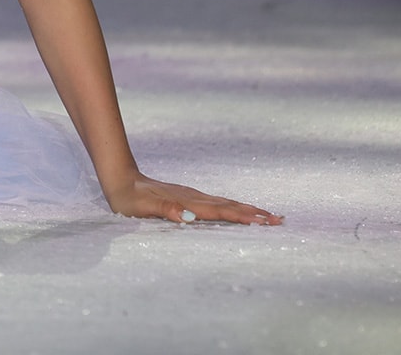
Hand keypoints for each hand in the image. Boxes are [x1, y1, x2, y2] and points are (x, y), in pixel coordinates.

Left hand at [106, 173, 281, 224]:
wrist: (120, 180)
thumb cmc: (130, 199)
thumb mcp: (143, 208)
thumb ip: (165, 211)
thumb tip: (187, 217)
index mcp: (189, 202)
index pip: (222, 211)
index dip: (244, 216)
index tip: (265, 220)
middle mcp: (195, 198)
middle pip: (231, 205)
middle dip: (255, 213)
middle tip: (280, 220)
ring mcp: (193, 196)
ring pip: (226, 202)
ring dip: (247, 209)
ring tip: (268, 215)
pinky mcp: (189, 197)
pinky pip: (217, 203)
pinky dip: (233, 207)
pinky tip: (238, 210)